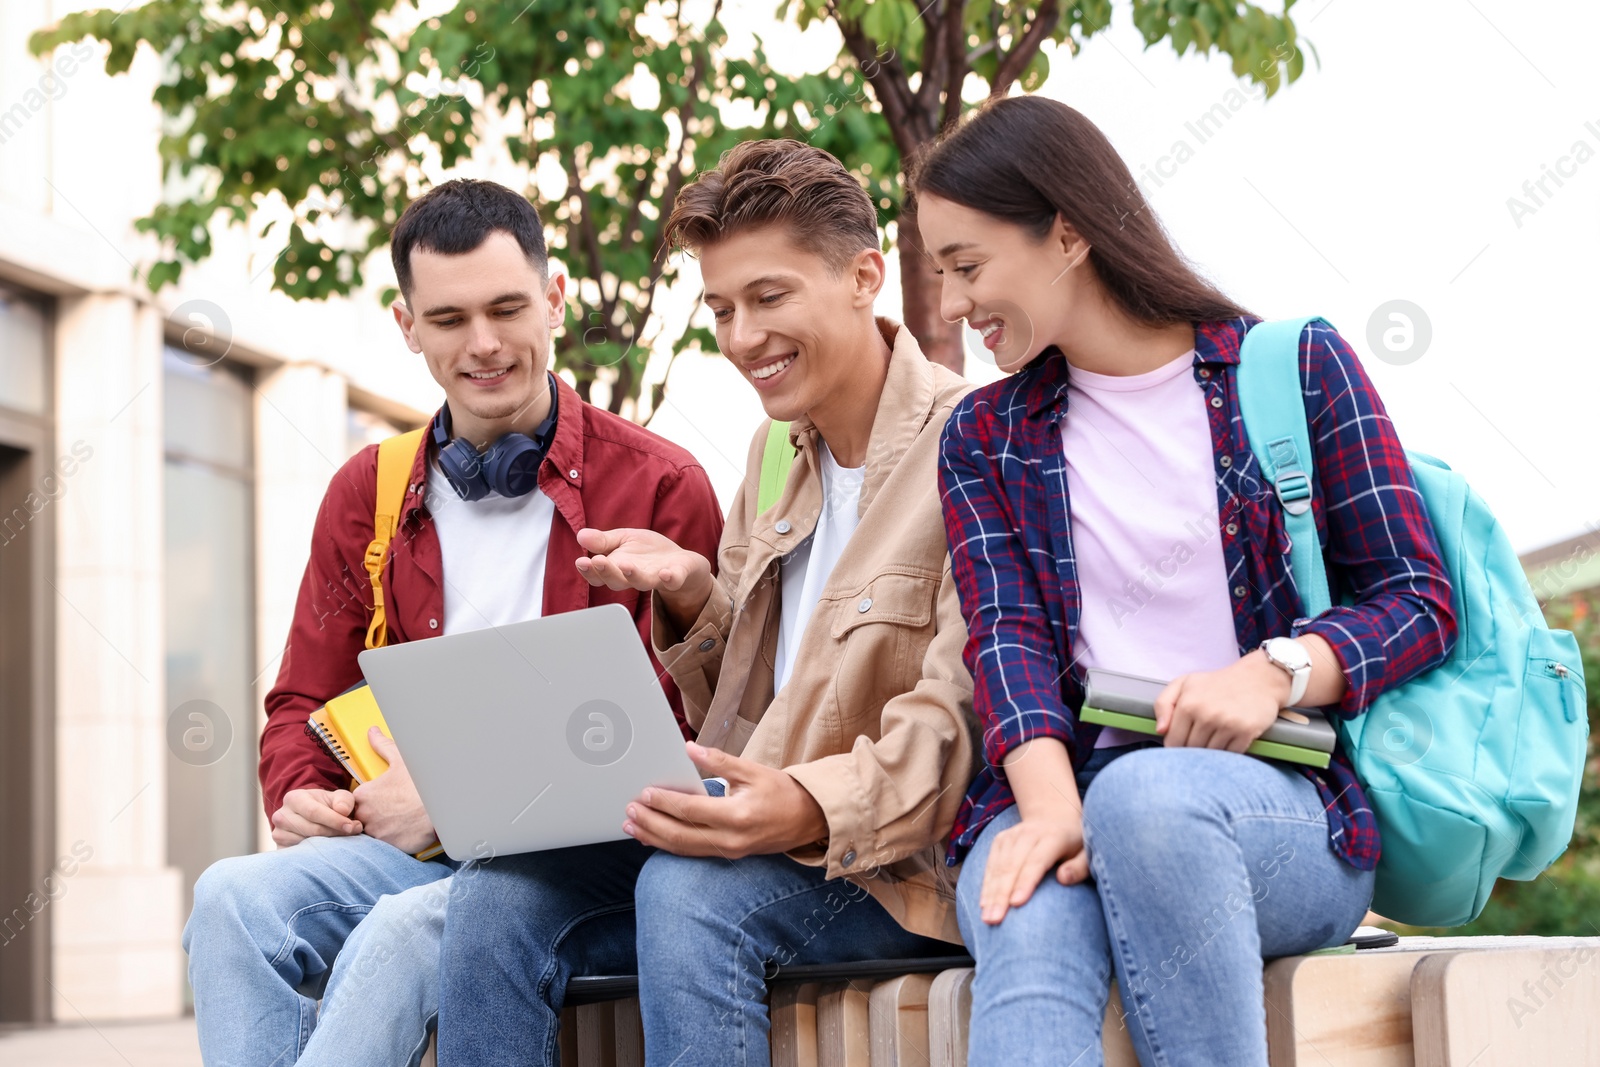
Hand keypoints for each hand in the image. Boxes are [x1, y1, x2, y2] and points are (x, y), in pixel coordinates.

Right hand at [271, 787, 360, 847]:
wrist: (313, 816)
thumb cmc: (328, 805)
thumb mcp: (339, 797)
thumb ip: (344, 800)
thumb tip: (343, 811)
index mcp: (294, 798)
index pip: (314, 812)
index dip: (334, 820)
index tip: (352, 826)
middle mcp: (281, 816)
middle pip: (311, 829)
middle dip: (335, 832)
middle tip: (353, 833)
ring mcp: (278, 834)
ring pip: (307, 844)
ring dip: (328, 844)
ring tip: (344, 839)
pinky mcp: (280, 849)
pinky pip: (300, 855)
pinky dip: (317, 854)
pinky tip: (328, 849)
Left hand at [350, 727, 437, 854]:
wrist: (440, 808)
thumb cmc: (419, 784)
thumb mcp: (400, 760)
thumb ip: (382, 746)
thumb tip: (372, 733)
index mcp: (363, 796)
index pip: (353, 803)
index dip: (366, 802)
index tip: (378, 801)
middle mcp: (364, 816)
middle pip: (360, 820)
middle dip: (371, 817)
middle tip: (390, 812)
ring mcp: (375, 833)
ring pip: (371, 834)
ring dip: (379, 830)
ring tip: (396, 823)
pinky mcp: (387, 847)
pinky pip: (383, 847)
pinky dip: (391, 841)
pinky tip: (402, 833)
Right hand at [575, 527, 713, 635]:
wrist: (680, 561)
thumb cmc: (648, 552)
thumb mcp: (624, 540)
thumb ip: (603, 541)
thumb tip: (580, 535)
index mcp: (618, 569)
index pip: (599, 575)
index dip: (589, 571)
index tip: (581, 561)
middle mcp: (634, 577)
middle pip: (617, 581)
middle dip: (606, 572)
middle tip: (597, 561)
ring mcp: (656, 578)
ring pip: (642, 582)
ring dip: (633, 575)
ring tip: (626, 566)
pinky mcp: (677, 576)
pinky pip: (673, 581)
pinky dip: (670, 579)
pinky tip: (665, 573)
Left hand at [622, 742, 827, 857]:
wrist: (809, 819)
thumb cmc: (783, 792)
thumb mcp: (753, 770)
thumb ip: (720, 762)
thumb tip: (690, 750)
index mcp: (737, 816)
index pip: (691, 811)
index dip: (665, 801)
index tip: (645, 792)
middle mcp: (731, 839)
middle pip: (680, 835)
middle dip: (651, 823)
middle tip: (629, 810)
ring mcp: (729, 851)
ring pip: (683, 848)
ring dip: (654, 837)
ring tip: (631, 825)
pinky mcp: (728, 855)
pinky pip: (692, 852)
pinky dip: (669, 845)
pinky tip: (652, 837)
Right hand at [978, 810, 1088, 924]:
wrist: (1053, 816)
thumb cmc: (1075, 844)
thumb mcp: (1088, 853)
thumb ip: (1080, 867)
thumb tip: (1062, 879)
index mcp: (1053, 837)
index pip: (1036, 861)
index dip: (1025, 882)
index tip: (1016, 903)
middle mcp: (1029, 834)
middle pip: (1012, 866)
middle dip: (1002, 894)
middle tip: (995, 920)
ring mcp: (1012, 835)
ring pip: (998, 866)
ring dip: (990, 893)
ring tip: (987, 918)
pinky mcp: (1000, 840)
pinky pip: (990, 864)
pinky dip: (986, 884)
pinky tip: (983, 904)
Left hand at [1154, 652, 1288, 751]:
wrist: (1258, 679)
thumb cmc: (1217, 683)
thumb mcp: (1184, 683)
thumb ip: (1163, 704)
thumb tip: (1160, 730)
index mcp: (1188, 704)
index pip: (1173, 742)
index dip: (1175, 746)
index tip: (1182, 742)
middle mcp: (1206, 715)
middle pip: (1191, 751)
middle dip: (1192, 750)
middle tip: (1200, 740)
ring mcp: (1227, 724)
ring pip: (1210, 755)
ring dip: (1211, 753)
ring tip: (1215, 738)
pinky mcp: (1246, 732)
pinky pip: (1230, 755)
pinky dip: (1229, 752)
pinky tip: (1230, 740)